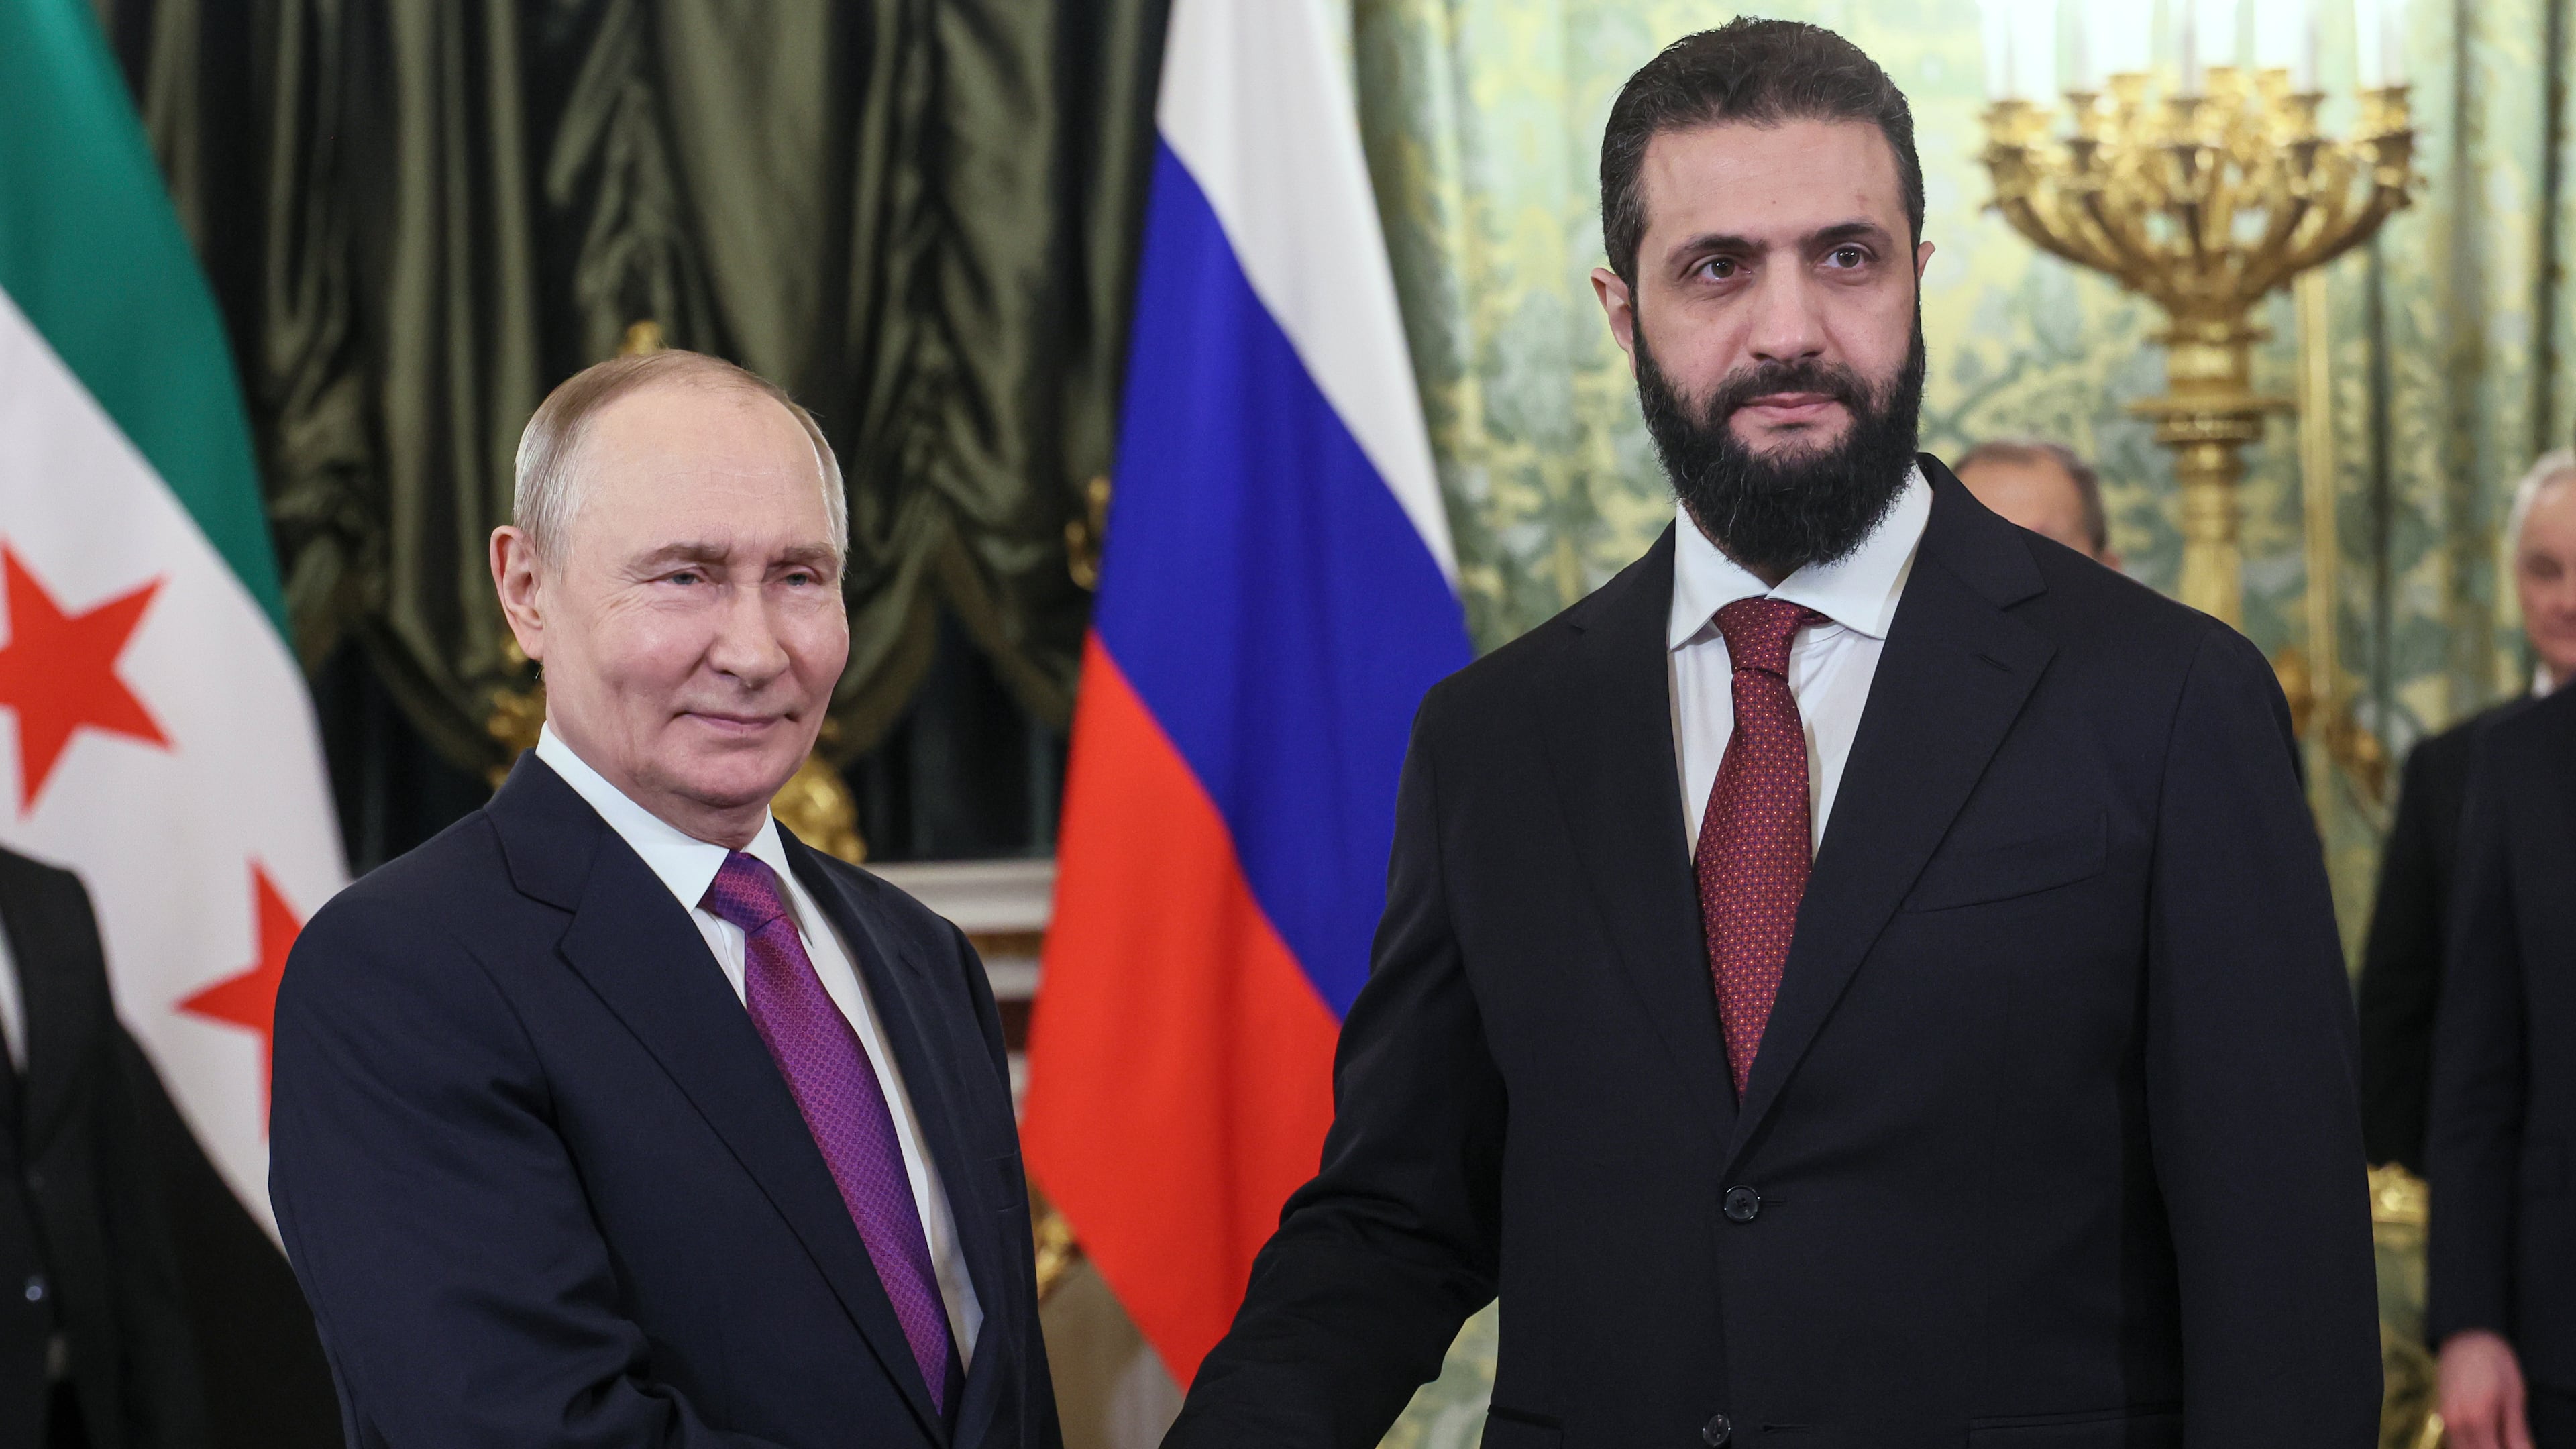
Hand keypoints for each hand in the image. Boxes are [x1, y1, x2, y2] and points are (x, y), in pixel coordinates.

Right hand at [2439, 1329, 2534, 1448]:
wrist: (2466, 1338)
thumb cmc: (2495, 1364)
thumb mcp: (2513, 1397)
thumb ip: (2517, 1432)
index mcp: (2477, 1416)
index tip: (2514, 1447)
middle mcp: (2456, 1419)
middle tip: (2505, 1441)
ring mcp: (2445, 1417)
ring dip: (2477, 1447)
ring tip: (2494, 1438)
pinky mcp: (2441, 1414)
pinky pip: (2453, 1441)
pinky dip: (2467, 1444)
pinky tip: (2482, 1437)